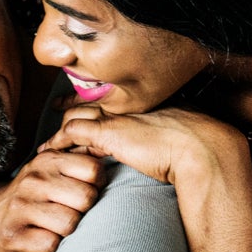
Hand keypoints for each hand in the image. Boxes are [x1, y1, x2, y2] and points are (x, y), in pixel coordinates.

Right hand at [0, 148, 106, 251]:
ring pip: (70, 224)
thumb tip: (112, 154)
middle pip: (86, 198)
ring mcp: (20, 208)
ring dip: (66, 231)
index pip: (93, 170)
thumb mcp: (50, 171)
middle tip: (66, 212)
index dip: (95, 185)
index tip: (80, 192)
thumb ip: (78, 163)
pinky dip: (51, 246)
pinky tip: (39, 238)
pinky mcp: (12, 235)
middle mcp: (32, 181)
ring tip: (52, 226)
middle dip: (82, 210)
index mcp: (46, 160)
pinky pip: (51, 245)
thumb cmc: (32, 197)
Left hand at [39, 105, 245, 187]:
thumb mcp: (174, 138)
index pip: (109, 99)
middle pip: (87, 104)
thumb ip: (157, 137)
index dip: (92, 101)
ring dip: (60, 131)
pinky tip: (49, 151)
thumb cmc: (198, 148)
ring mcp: (116, 118)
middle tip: (56, 108)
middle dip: (69, 107)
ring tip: (48, 144)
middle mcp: (127, 106)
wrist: (204, 150)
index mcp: (143, 104)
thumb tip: (151, 150)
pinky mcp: (107, 133)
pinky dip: (58, 142)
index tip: (78, 102)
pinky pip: (71, 133)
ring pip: (75, 117)